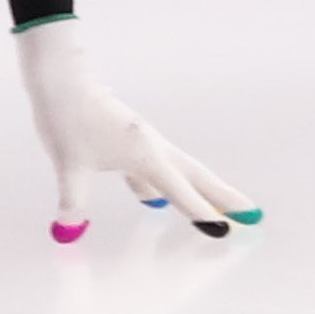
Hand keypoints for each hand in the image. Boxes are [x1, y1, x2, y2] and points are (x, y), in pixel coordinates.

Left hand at [16, 19, 255, 242]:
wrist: (61, 80)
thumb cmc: (67, 119)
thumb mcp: (69, 165)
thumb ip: (72, 201)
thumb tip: (66, 233)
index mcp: (145, 154)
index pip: (179, 191)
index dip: (201, 213)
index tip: (224, 231)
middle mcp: (153, 147)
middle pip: (197, 178)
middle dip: (225, 198)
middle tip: (253, 216)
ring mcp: (144, 142)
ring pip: (181, 172)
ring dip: (202, 191)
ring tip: (220, 210)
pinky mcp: (130, 140)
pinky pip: (155, 169)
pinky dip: (164, 185)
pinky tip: (152, 200)